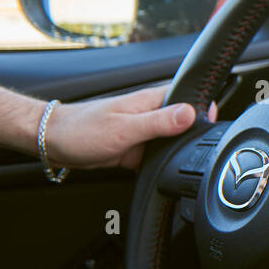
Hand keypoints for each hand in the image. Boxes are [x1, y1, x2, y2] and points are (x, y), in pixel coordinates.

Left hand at [44, 86, 209, 169]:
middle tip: (199, 149)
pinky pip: (159, 155)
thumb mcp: (125, 128)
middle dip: (195, 135)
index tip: (215, 125)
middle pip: (187, 122)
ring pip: (174, 141)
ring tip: (179, 161)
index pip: (191, 98)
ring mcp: (145, 132)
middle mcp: (152, 114)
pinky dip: (162, 162)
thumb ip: (159, 122)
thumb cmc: (81, 130)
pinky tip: (162, 170)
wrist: (52, 142)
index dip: (207, 109)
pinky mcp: (137, 148)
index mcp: (152, 101)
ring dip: (177, 150)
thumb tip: (191, 114)